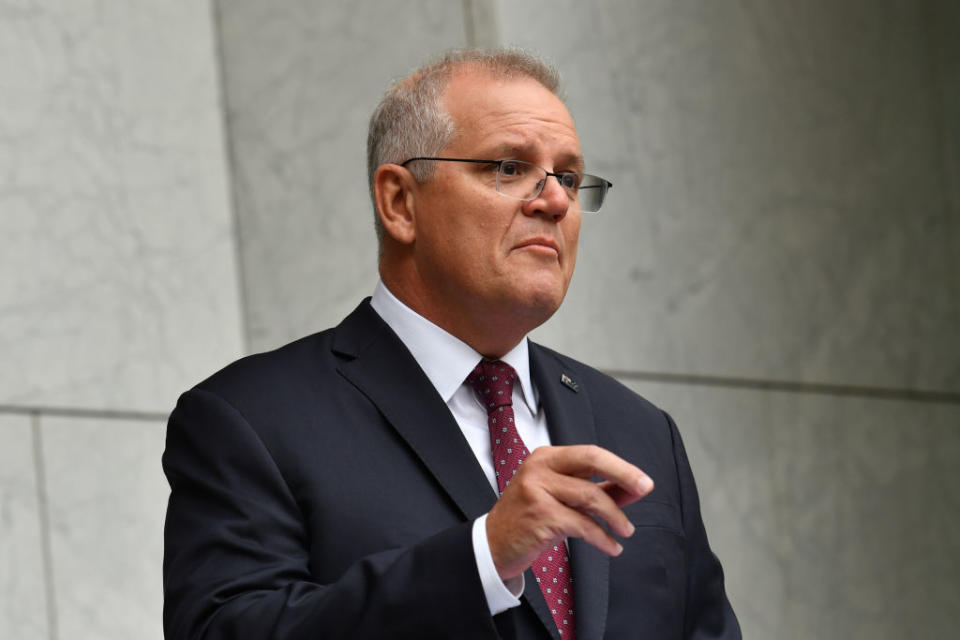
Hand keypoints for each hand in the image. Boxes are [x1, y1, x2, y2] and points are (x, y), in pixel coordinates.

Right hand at [485, 444, 653, 579]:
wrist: (493, 545)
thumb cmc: (529, 518)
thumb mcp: (560, 497)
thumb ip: (596, 490)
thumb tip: (634, 488)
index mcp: (546, 457)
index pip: (591, 453)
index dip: (621, 466)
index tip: (643, 481)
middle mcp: (540, 467)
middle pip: (592, 460)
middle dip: (624, 474)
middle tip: (645, 489)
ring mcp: (538, 490)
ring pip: (590, 497)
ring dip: (615, 517)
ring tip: (625, 531)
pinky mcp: (540, 515)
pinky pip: (582, 525)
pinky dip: (602, 538)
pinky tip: (611, 547)